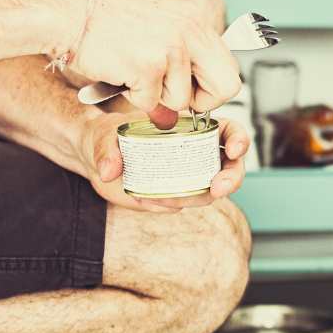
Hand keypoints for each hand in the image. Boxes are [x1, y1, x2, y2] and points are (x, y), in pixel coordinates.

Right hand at [69, 0, 240, 124]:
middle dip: (200, 101)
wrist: (69, 13)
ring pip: (181, 100)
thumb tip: (195, 99)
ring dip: (156, 97)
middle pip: (226, 87)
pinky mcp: (148, 66)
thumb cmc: (107, 20)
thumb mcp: (160, 26)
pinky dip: (134, 97)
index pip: (229, 67)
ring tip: (134, 71)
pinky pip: (151, 103)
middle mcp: (189, 30)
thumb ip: (184, 56)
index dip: (211, 87)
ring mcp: (171, 48)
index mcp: (194, 20)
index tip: (191, 88)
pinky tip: (122, 73)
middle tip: (173, 94)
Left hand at [81, 111, 251, 212]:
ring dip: (198, 196)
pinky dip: (171, 204)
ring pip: (209, 190)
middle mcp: (194, 153)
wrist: (94, 157)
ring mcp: (186, 176)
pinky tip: (149, 197)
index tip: (233, 149)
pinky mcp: (173, 195)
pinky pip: (182, 203)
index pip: (227, 131)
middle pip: (230, 166)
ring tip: (168, 195)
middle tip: (218, 188)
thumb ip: (106, 150)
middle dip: (231, 178)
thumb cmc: (106, 135)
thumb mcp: (103, 135)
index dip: (238, 139)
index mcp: (190, 128)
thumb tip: (110, 170)